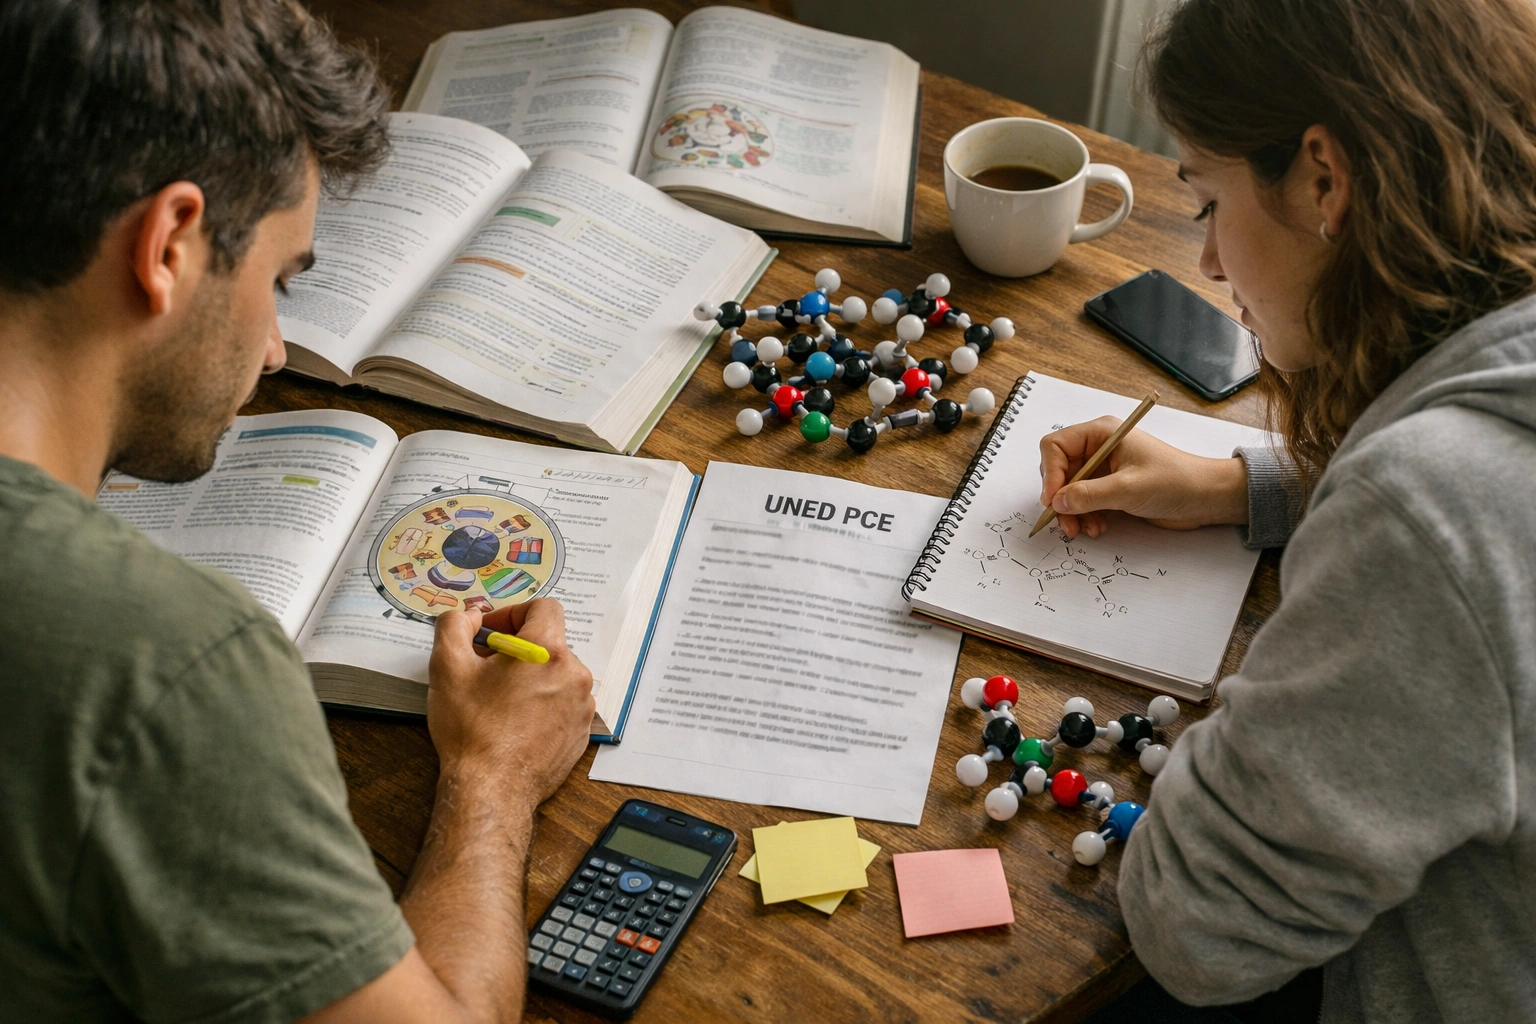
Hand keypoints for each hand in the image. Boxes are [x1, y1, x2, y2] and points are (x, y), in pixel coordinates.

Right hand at [426, 598, 593, 803]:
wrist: (491, 789)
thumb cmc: (471, 729)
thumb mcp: (448, 667)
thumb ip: (455, 625)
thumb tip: (469, 616)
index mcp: (548, 650)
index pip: (543, 607)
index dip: (512, 613)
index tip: (490, 633)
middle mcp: (575, 674)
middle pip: (549, 643)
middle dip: (518, 649)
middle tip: (486, 668)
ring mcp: (583, 705)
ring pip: (557, 674)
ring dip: (531, 677)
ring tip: (500, 699)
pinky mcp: (582, 732)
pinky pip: (564, 703)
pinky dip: (543, 703)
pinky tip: (516, 722)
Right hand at [1038, 417, 1248, 539]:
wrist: (1205, 498)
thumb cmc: (1175, 481)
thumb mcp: (1128, 488)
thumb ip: (1089, 495)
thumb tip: (1057, 502)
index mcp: (1101, 434)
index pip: (1056, 446)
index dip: (1050, 472)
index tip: (1053, 499)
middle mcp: (1098, 448)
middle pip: (1059, 470)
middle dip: (1060, 498)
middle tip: (1065, 521)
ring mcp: (1104, 469)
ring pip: (1069, 490)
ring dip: (1072, 512)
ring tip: (1084, 530)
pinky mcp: (1110, 488)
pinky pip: (1083, 502)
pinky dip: (1085, 516)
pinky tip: (1097, 527)